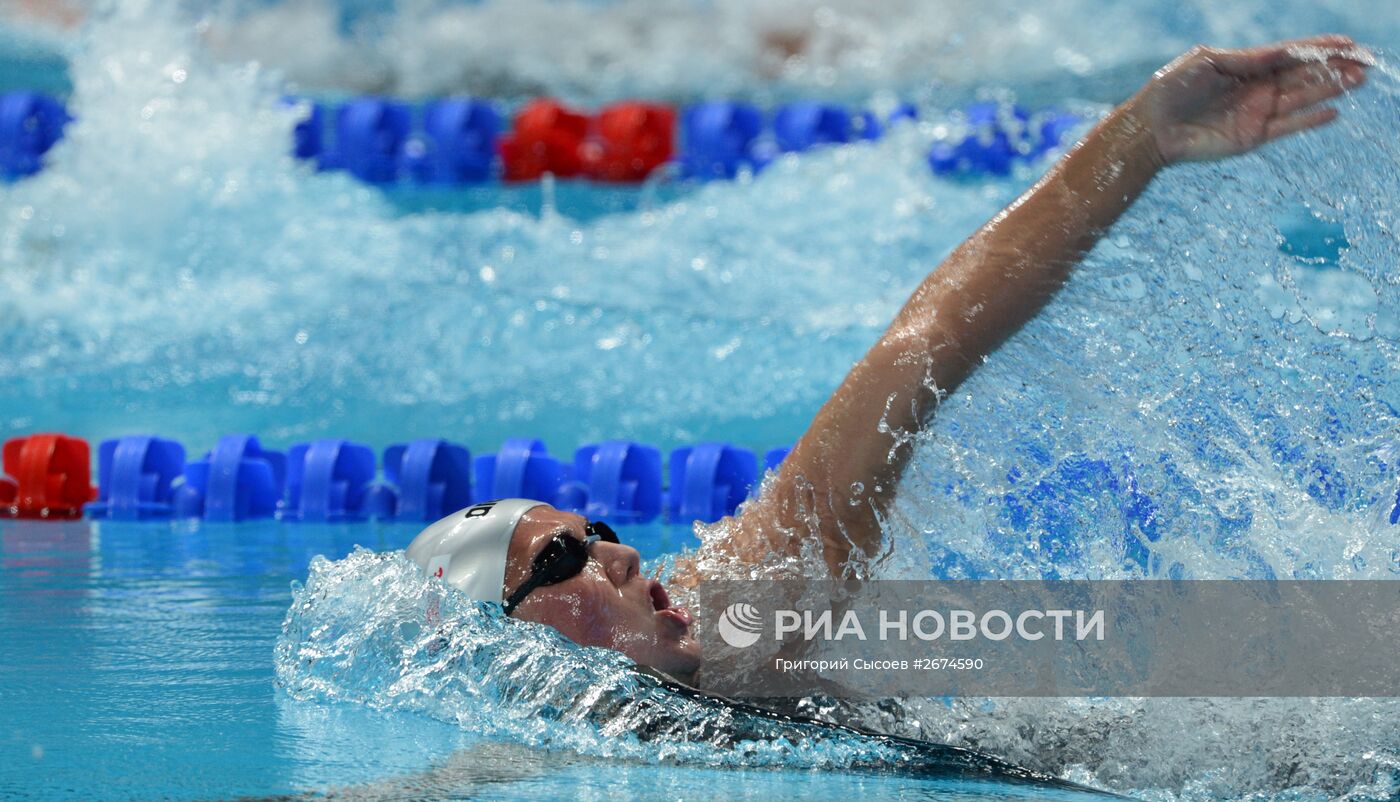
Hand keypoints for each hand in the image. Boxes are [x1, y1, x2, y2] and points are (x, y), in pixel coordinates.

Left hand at [1129, 35, 1371, 164]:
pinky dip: (1309, 120)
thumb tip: (1283, 52)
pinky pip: (1287, 127)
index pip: (1290, 55)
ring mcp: (1256, 113)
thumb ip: (1248, 58)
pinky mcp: (1252, 137)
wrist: (1151, 128)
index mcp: (1246, 66)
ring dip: (1329, 89)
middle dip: (1333, 68)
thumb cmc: (1173, 88)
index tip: (1348, 44)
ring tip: (1358, 79)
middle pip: (1303, 76)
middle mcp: (1256, 88)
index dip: (1319, 49)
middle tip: (1365, 62)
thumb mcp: (1209, 61)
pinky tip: (1333, 112)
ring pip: (1301, 98)